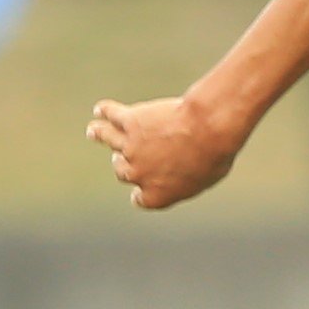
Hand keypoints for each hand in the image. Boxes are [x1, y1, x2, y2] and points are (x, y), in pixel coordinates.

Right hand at [88, 89, 247, 210]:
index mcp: (156, 195)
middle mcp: (138, 174)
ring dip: (99, 134)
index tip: (138, 189)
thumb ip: (189, 179)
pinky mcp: (132, 122)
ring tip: (93, 130)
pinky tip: (100, 109)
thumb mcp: (207, 177)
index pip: (140, 199)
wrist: (208, 130)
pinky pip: (112, 115)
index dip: (139, 193)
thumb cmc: (215, 155)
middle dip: (123, 164)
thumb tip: (188, 172)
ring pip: (108, 139)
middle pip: (122, 170)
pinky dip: (105, 111)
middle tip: (122, 155)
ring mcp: (131, 147)